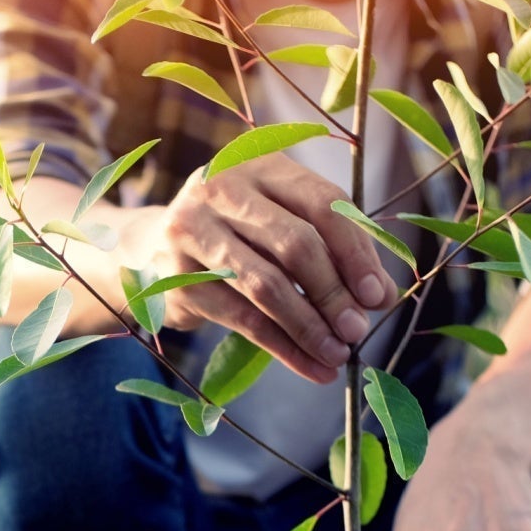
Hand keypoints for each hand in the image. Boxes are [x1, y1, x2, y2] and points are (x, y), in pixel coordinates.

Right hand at [116, 154, 399, 382]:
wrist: (149, 248)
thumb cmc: (235, 234)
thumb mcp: (281, 224)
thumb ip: (333, 249)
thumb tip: (380, 296)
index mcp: (259, 163)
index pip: (321, 202)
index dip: (355, 251)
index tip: (376, 295)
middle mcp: (221, 188)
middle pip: (294, 243)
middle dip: (334, 293)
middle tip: (359, 330)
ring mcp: (193, 231)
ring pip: (266, 285)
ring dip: (309, 326)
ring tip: (338, 354)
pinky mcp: (177, 277)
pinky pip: (242, 319)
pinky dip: (283, 348)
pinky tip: (311, 367)